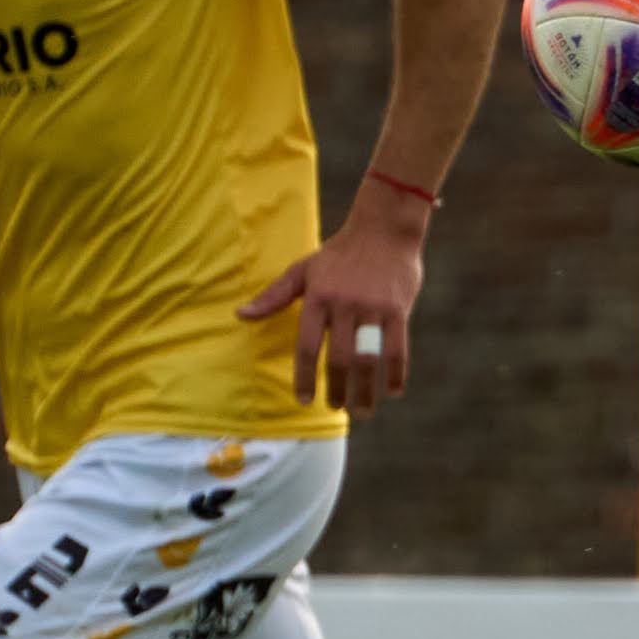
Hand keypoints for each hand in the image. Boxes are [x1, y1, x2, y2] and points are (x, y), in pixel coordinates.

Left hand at [241, 184, 429, 410]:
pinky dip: (396, 374)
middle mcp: (344, 305)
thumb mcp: (303, 269)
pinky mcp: (398, 309)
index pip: (306, 346)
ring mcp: (373, 308)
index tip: (304, 400)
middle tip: (336, 409)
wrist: (384, 228)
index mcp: (318, 298)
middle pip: (338, 359)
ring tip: (362, 410)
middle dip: (337, 390)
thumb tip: (240, 315)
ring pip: (368, 360)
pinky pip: (398, 349)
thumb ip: (274, 296)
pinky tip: (392, 390)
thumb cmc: (340, 252)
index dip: (304, 377)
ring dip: (365, 391)